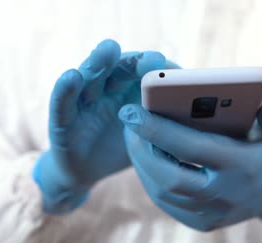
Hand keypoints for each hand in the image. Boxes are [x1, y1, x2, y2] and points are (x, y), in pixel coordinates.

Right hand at [33, 39, 174, 213]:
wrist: (88, 172)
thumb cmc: (121, 148)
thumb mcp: (147, 137)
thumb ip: (163, 123)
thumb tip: (199, 118)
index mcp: (127, 91)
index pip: (141, 72)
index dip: (155, 69)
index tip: (170, 67)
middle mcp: (106, 90)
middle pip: (117, 69)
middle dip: (134, 61)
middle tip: (150, 58)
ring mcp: (84, 102)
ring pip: (90, 77)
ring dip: (99, 62)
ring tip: (109, 50)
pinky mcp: (62, 119)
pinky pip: (62, 102)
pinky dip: (66, 88)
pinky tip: (72, 76)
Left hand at [119, 96, 261, 230]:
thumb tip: (259, 100)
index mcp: (243, 167)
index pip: (192, 148)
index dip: (158, 130)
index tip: (132, 110)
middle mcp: (225, 195)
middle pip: (169, 177)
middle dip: (140, 149)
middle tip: (126, 121)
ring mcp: (212, 214)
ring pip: (163, 192)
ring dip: (141, 162)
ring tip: (133, 135)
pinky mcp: (202, 223)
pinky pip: (166, 203)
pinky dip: (151, 179)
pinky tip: (146, 157)